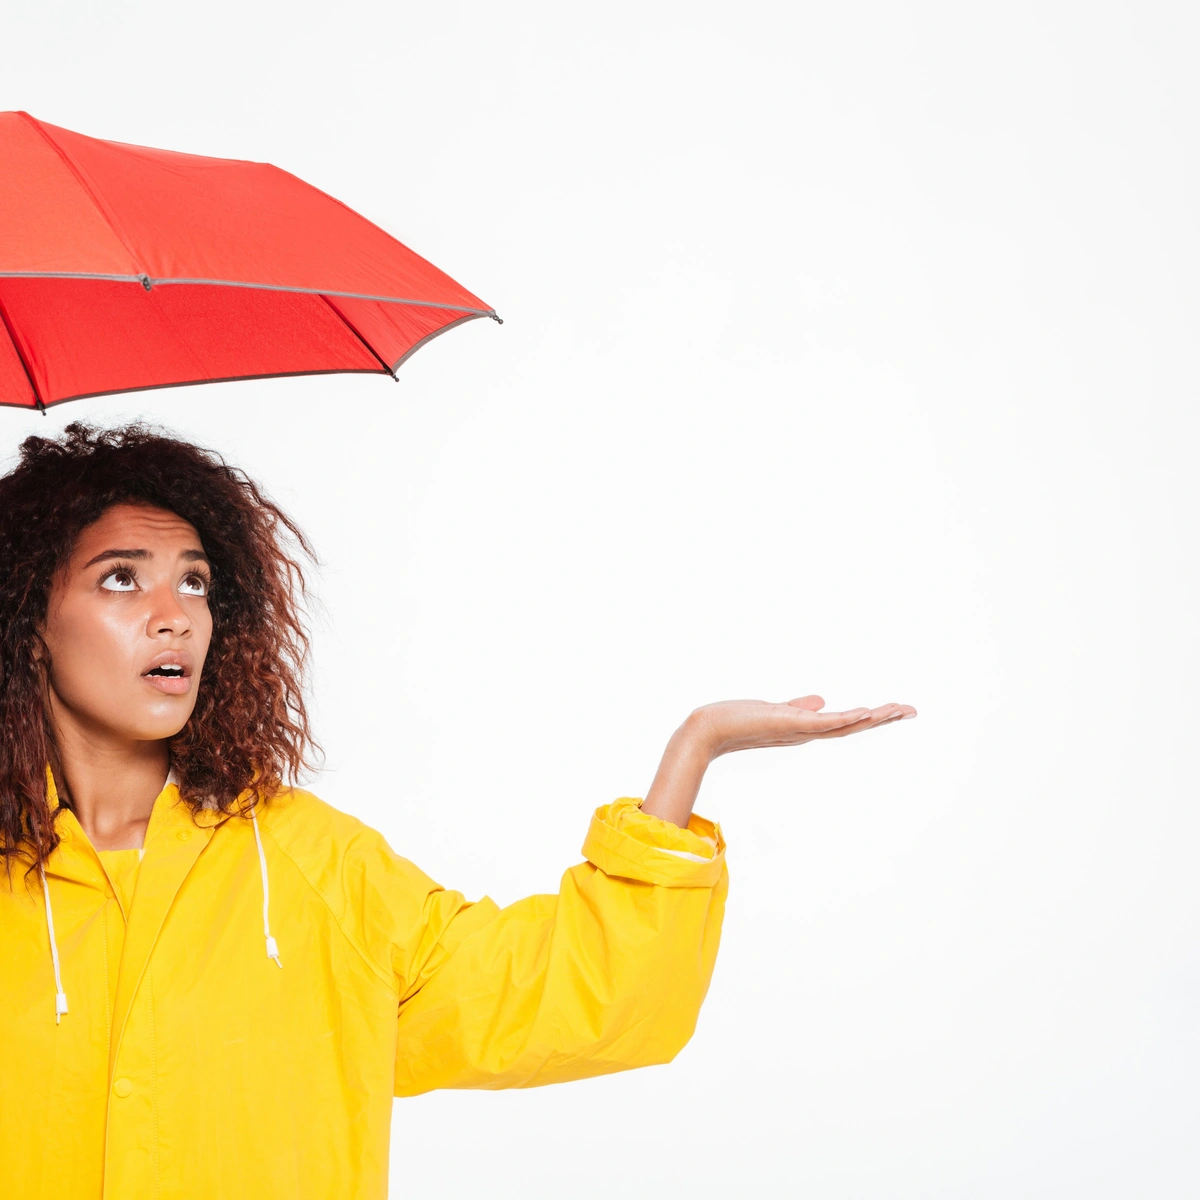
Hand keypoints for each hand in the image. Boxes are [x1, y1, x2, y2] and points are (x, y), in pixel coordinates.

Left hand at [641, 695, 916, 827]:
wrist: (708, 729)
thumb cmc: (737, 721)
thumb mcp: (775, 711)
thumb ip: (799, 707)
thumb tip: (821, 701)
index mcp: (806, 727)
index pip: (846, 722)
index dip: (872, 717)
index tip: (898, 709)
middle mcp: (806, 732)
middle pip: (853, 725)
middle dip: (882, 718)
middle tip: (911, 710)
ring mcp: (798, 730)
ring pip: (843, 724)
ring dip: (871, 717)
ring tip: (897, 710)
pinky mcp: (786, 724)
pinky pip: (821, 722)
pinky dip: (843, 718)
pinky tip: (862, 712)